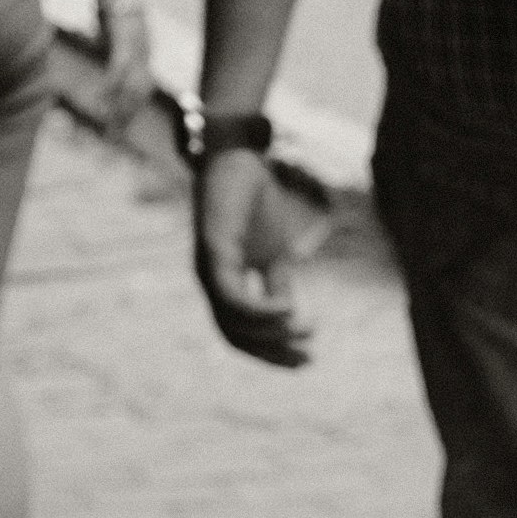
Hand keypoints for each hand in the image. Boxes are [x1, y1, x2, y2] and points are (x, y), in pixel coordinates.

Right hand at [85, 0, 154, 132]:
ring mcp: (136, 53)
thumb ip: (110, 44)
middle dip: (126, 118)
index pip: (142, 91)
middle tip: (114, 138)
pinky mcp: (124, 46)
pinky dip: (110, 88)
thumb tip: (101, 48)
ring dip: (118, 110)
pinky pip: (117, 73)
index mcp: (144, 57)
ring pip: (130, 90)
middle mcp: (144, 58)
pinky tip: (100, 101)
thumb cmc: (116, 5)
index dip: (133, 109)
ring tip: (107, 126)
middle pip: (138, 97)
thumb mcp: (114, 31)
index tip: (123, 125)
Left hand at [194, 137, 318, 366]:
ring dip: (271, 332)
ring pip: (232, 322)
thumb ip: (279, 286)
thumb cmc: (255, 202)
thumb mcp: (276, 254)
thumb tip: (291, 318)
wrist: (239, 157)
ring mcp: (209, 269)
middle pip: (235, 336)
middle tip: (307, 360)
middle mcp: (212, 282)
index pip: (243, 332)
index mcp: (226, 284)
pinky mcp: (213, 252)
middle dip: (271, 352)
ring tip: (306, 328)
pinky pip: (232, 296)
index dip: (273, 352)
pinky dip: (260, 310)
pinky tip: (288, 311)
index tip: (307, 360)